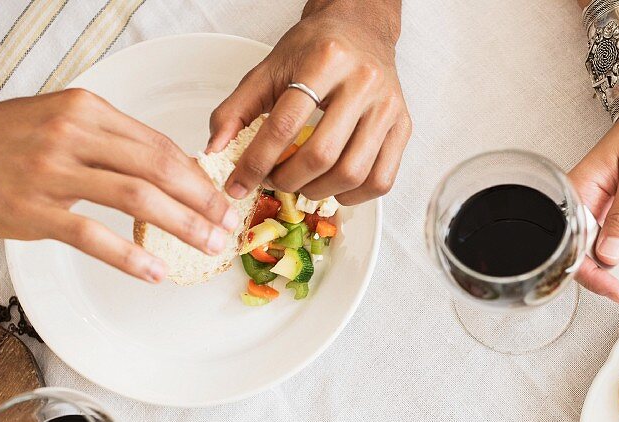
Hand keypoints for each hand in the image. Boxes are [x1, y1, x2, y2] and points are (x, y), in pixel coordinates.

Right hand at [0, 91, 235, 281]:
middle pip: (158, 168)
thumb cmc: (5, 139)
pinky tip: (155, 271)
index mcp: (86, 110)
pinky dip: (130, 256)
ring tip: (209, 245)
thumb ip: (111, 139)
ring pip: (136, 198)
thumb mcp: (60, 119)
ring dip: (182, 225)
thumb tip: (169, 166)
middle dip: (202, 200)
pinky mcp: (33, 209)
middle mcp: (72, 134)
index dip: (197, 175)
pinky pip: (93, 235)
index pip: (158, 144)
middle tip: (228, 224)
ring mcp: (52, 172)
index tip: (221, 197)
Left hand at [209, 0, 410, 205]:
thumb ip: (237, 109)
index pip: (285, 125)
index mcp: (325, 61)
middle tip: (274, 182)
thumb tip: (215, 151)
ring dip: (320, 191)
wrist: (361, 28)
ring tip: (302, 185)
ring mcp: (388, 107)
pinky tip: (334, 187)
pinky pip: (382, 179)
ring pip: (354, 173)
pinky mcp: (404, 126)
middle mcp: (364, 82)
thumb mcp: (269, 69)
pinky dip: (354, 196)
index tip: (238, 184)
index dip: (256, 163)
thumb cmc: (315, 49)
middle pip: (323, 154)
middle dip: (289, 180)